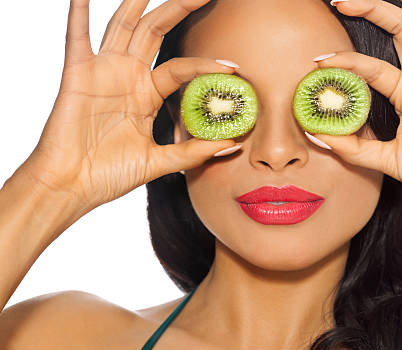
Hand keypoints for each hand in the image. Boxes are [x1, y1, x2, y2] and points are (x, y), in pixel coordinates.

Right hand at [20, 0, 239, 212]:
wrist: (73, 187)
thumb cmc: (110, 174)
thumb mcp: (160, 162)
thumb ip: (193, 152)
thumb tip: (233, 144)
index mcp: (147, 94)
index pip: (181, 68)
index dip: (206, 65)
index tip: (234, 67)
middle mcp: (127, 76)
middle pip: (155, 32)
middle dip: (178, 9)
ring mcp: (103, 72)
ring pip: (123, 25)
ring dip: (139, 3)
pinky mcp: (78, 76)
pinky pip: (77, 39)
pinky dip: (79, 14)